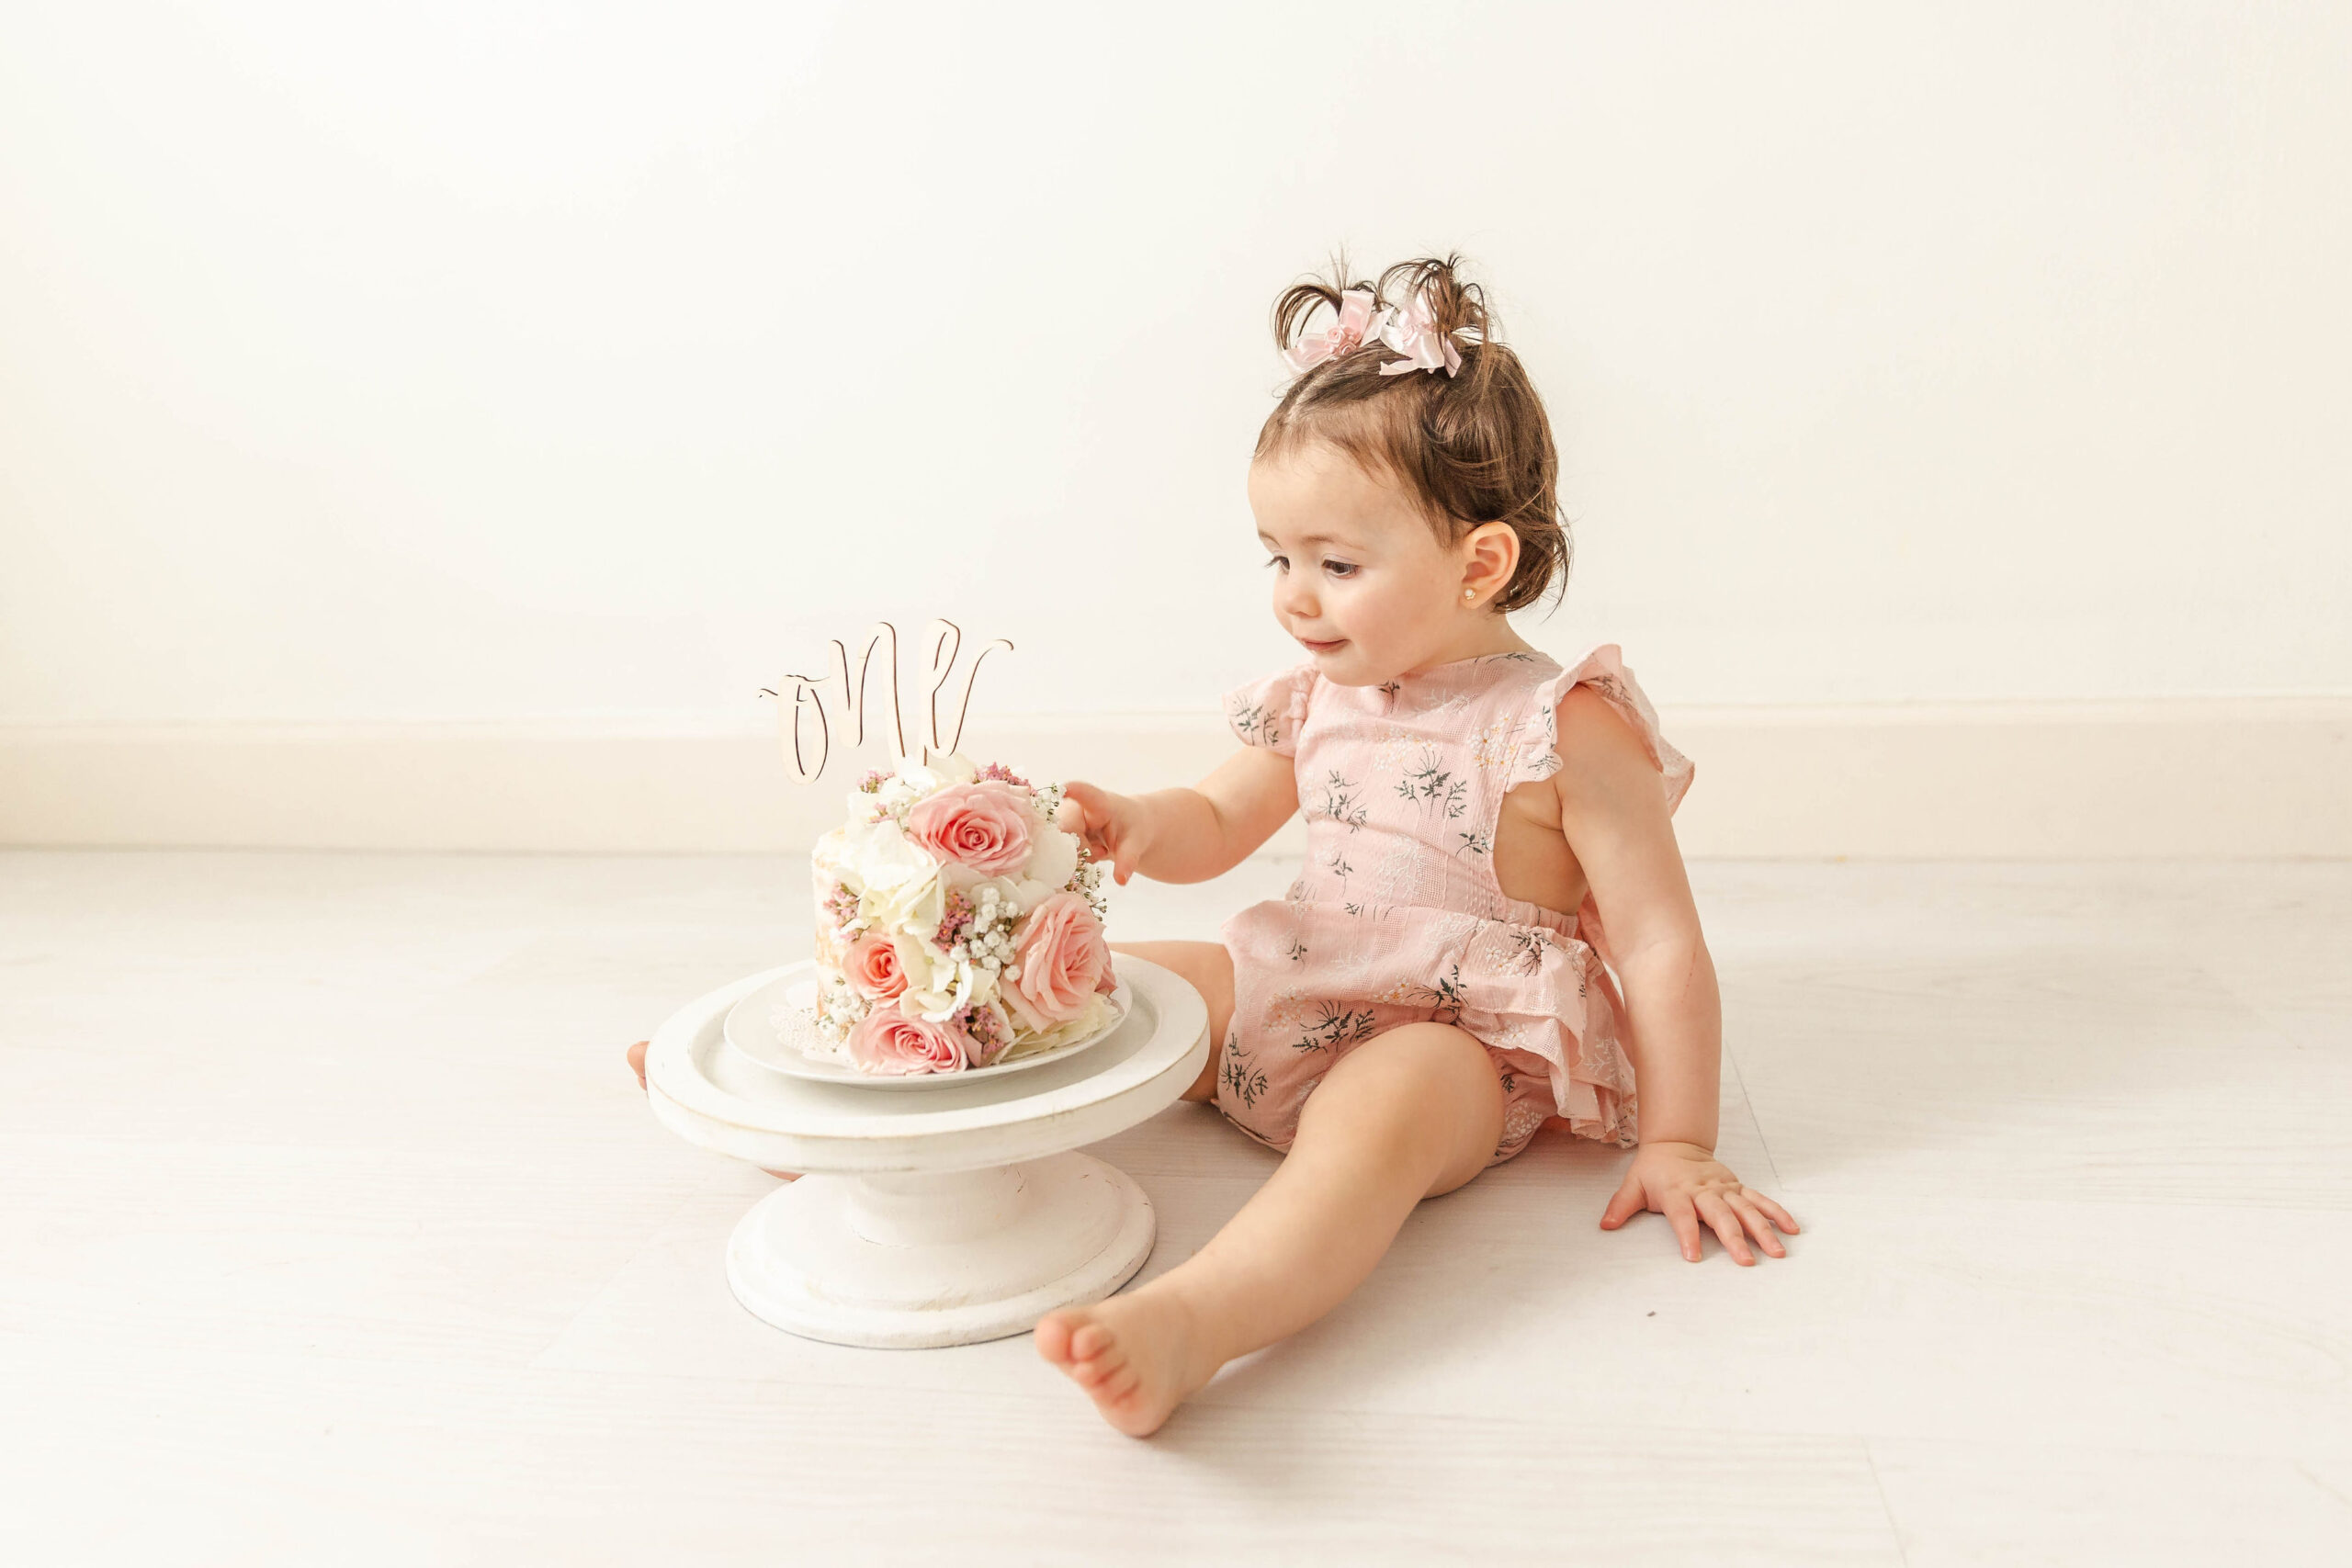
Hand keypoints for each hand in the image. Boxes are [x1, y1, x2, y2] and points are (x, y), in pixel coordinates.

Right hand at [1055, 780, 1156, 885]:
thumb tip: (1121, 880)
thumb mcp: (1136, 842)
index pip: (1086, 795)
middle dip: (1080, 849)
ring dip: (1077, 857)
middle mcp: (1075, 808)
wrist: (1127, 827)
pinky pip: (1055, 854)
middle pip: (1063, 832)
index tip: (1066, 788)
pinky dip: (1072, 861)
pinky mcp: (1056, 834)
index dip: (1075, 792)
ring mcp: (1062, 821)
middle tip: (1101, 850)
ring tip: (1096, 850)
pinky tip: (1086, 854)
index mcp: (1099, 803)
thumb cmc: (1132, 828)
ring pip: (1057, 847)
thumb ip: (1128, 859)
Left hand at [1599, 1140, 1798, 1265]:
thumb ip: (1621, 1206)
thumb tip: (1605, 1226)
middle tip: (1746, 1261)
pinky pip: (1760, 1200)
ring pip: (1746, 1209)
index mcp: (1677, 1191)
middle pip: (1720, 1215)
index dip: (1687, 1234)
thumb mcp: (1633, 1184)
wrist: (1675, 1141)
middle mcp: (1704, 1190)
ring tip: (1777, 1252)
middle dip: (1734, 1238)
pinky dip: (1776, 1213)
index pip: (1682, 1215)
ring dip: (1763, 1230)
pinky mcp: (1737, 1187)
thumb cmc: (1653, 1169)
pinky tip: (1791, 1229)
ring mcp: (1724, 1188)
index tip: (1693, 1257)